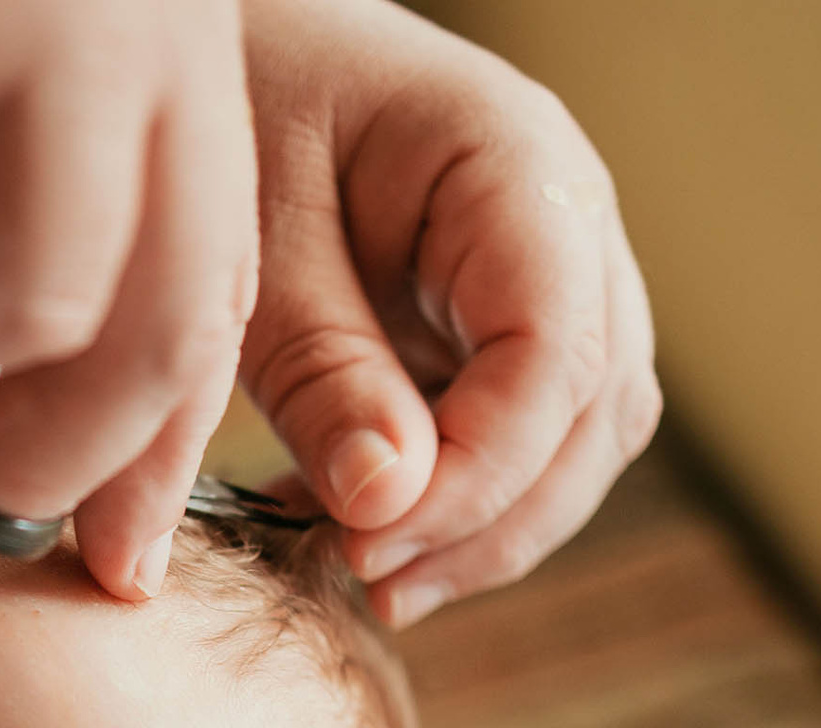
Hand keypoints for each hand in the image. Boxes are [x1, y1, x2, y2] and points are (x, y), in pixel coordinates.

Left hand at [238, 0, 660, 624]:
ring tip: (373, 577)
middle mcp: (567, 218)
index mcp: (519, 164)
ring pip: (583, 435)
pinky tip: (364, 531)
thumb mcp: (254, 235)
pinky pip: (528, 429)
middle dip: (495, 520)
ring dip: (490, 526)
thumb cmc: (238, 103)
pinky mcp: (508, 318)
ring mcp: (554, 270)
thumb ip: (319, 367)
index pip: (557, 355)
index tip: (369, 542)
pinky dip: (460, 497)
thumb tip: (387, 507)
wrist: (224, 43)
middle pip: (597, 411)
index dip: (480, 475)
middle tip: (370, 581)